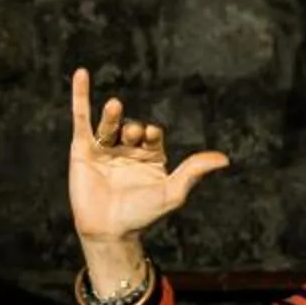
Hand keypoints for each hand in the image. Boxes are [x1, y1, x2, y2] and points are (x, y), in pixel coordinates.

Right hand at [67, 69, 227, 244]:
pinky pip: (82, 119)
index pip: (153, 135)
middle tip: (133, 134)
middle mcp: (127, 151)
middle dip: (133, 128)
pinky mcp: (82, 151)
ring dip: (112, 115)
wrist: (109, 230)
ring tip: (115, 106)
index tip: (150, 136)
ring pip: (109, 124)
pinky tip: (81, 74)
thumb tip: (224, 158)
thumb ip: (194, 171)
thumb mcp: (172, 192)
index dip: (152, 133)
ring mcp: (105, 150)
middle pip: (131, 128)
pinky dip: (80, 96)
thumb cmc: (141, 215)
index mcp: (150, 158)